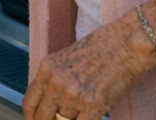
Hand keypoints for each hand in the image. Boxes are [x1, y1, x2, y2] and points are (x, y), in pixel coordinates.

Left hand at [22, 12, 153, 119]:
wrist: (126, 44)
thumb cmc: (101, 48)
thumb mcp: (66, 59)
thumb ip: (54, 79)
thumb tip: (49, 101)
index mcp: (47, 69)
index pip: (29, 102)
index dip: (31, 117)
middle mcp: (56, 82)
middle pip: (42, 117)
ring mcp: (73, 95)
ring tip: (78, 112)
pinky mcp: (92, 104)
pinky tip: (89, 116)